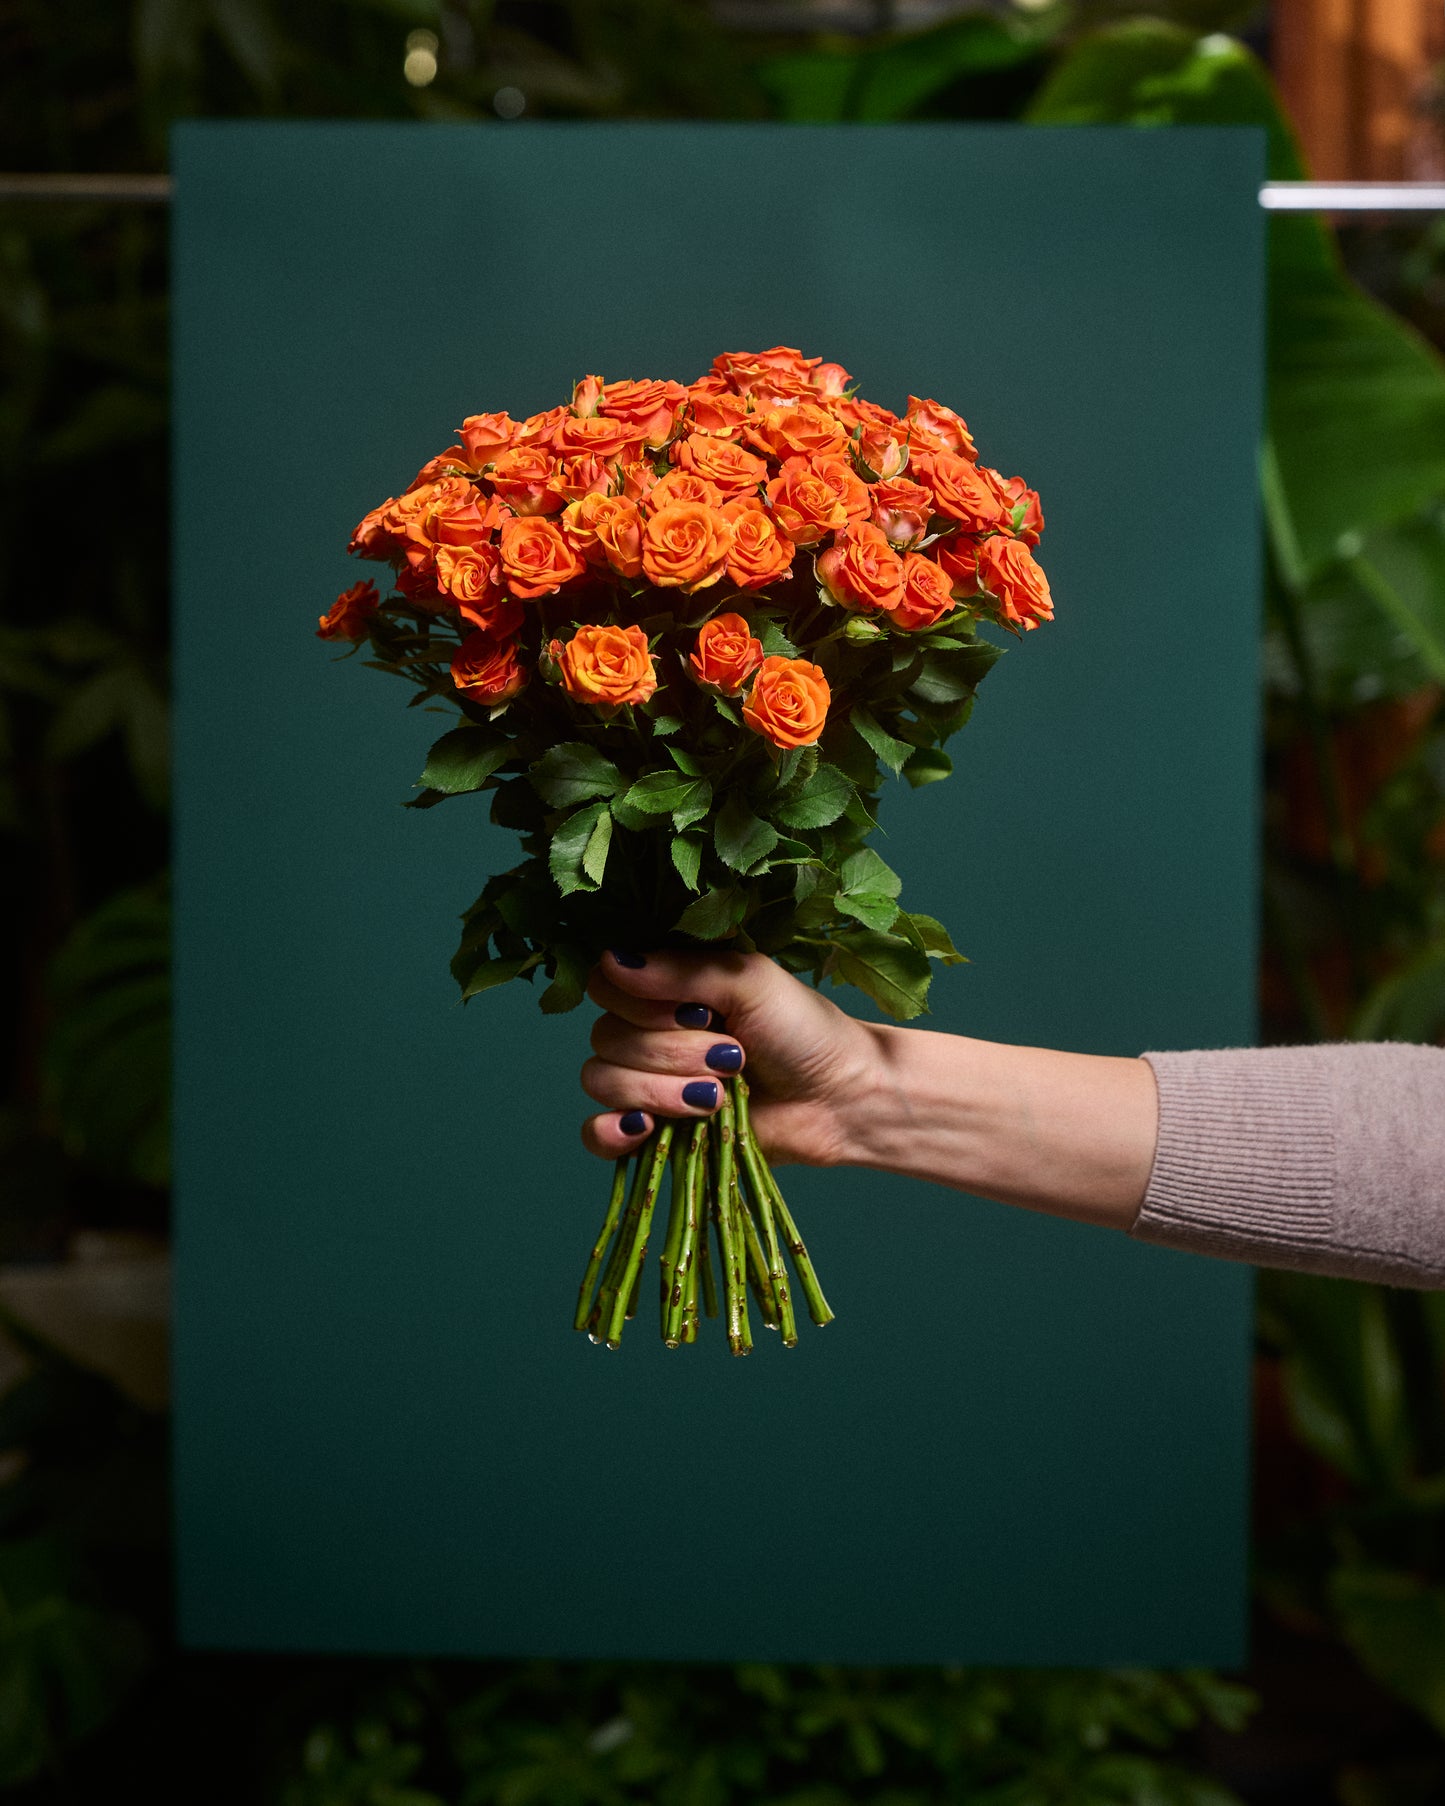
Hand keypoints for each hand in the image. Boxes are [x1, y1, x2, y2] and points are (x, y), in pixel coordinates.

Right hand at [580, 948, 882, 1167]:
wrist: (840, 1099)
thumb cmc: (804, 1030)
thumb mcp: (749, 981)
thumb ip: (680, 971)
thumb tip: (611, 962)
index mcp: (666, 987)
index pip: (605, 984)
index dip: (641, 1002)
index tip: (696, 1012)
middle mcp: (648, 1030)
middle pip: (605, 1037)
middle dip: (670, 1052)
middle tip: (732, 1058)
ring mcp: (647, 1083)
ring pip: (601, 1081)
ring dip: (660, 1091)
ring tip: (718, 1098)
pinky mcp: (653, 1133)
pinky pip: (595, 1135)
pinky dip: (612, 1132)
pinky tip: (646, 1129)